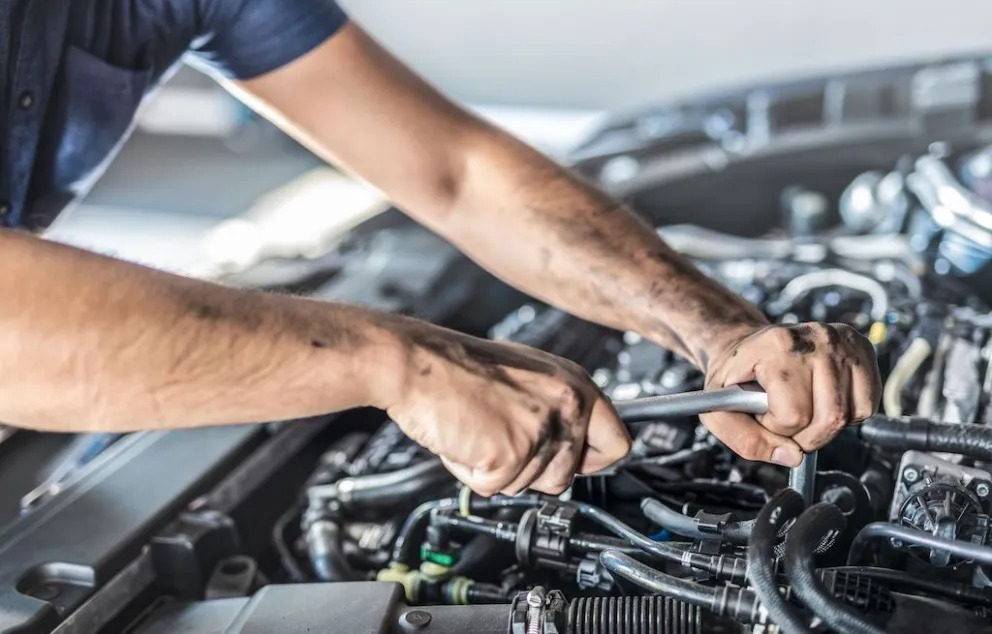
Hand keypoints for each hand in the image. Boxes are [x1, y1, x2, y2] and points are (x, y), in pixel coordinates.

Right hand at [380, 321, 631, 495]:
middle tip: (500, 439)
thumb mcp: (528, 375)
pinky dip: (470, 472)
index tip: (573, 464)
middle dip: (530, 470)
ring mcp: (540, 432)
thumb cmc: (459, 366)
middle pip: (567, 478)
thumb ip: (556, 408)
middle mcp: (567, 407)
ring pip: (526, 486)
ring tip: (477, 430)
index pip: (617, 444)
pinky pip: (492, 488)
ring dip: (497, 470)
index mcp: (575, 384)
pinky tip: (463, 439)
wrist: (417, 362)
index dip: (590, 461)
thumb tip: (570, 445)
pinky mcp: (510, 455)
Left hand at [702, 322, 880, 465]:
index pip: (794, 414)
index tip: (764, 415)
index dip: (776, 428)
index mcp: (777, 346)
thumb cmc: (734, 377)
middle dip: (805, 436)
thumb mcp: (720, 411)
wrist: (746, 346)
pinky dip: (847, 414)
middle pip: (830, 417)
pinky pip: (868, 403)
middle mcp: (816, 338)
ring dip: (825, 425)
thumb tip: (793, 457)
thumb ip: (747, 441)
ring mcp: (842, 341)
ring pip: (850, 414)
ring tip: (802, 407)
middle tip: (785, 420)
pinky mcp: (862, 347)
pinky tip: (822, 400)